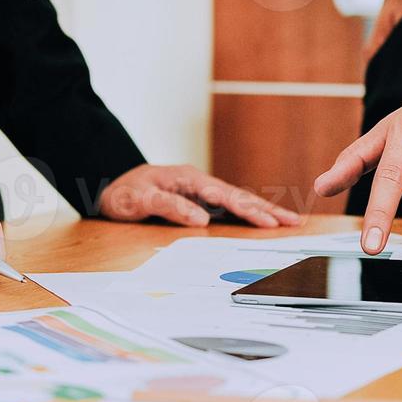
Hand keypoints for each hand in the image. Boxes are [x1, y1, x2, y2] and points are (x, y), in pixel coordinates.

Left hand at [98, 164, 300, 228]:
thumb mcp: (138, 201)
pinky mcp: (199, 200)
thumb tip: (201, 220)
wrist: (109, 186)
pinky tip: (263, 219)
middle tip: (292, 221)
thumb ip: (169, 206)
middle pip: (239, 196)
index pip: (224, 196)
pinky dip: (248, 212)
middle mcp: (199, 183)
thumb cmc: (122, 193)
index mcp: (188, 180)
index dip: (247, 210)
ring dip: (262, 210)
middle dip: (266, 209)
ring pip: (237, 200)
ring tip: (288, 221)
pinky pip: (228, 206)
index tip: (267, 221)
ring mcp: (200, 191)